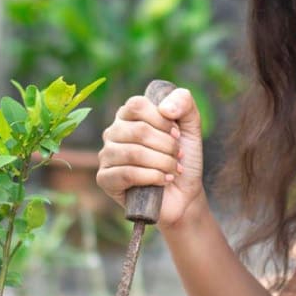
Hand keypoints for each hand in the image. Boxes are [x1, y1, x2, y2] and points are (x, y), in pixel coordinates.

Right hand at [96, 88, 203, 227]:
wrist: (184, 194)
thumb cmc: (182, 158)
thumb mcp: (190, 125)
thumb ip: (183, 101)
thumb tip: (164, 108)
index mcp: (128, 115)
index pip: (136, 105)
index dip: (162, 120)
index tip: (177, 134)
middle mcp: (113, 132)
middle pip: (138, 130)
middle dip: (167, 146)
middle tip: (178, 156)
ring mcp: (106, 155)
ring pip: (133, 153)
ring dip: (162, 162)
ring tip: (173, 169)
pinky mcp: (105, 178)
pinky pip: (126, 173)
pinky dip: (151, 177)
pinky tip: (163, 181)